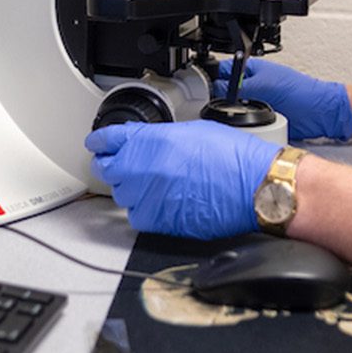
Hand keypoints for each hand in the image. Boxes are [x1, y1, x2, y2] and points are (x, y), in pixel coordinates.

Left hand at [85, 120, 278, 238]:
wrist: (254, 186)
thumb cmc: (233, 157)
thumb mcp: (192, 130)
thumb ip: (159, 138)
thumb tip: (143, 143)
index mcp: (151, 142)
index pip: (108, 140)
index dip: (100, 141)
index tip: (97, 144)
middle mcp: (144, 170)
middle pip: (107, 170)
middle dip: (113, 165)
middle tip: (121, 164)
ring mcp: (150, 198)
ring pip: (122, 195)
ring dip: (131, 189)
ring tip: (152, 184)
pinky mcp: (160, 222)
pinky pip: (138, 217)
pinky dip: (144, 210)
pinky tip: (160, 202)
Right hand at [213, 58, 351, 140]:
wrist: (320, 113)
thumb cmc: (301, 91)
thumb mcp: (264, 85)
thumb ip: (238, 87)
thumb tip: (216, 89)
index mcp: (251, 70)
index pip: (225, 71)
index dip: (212, 78)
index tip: (203, 89)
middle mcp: (252, 86)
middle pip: (226, 91)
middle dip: (219, 98)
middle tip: (215, 106)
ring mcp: (257, 102)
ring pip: (233, 108)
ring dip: (230, 113)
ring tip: (230, 116)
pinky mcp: (262, 118)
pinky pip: (245, 122)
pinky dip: (242, 125)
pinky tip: (242, 126)